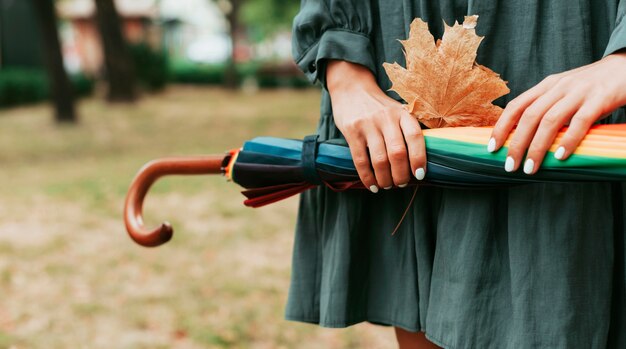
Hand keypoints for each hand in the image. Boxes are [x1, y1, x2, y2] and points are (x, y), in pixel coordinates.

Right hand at [326, 60, 426, 192]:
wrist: (352, 88)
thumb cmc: (379, 107)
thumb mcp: (397, 111)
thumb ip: (407, 130)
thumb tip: (418, 163)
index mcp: (402, 113)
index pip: (415, 137)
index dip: (419, 158)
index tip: (420, 175)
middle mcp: (386, 118)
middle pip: (397, 153)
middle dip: (401, 175)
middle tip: (401, 184)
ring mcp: (368, 124)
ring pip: (380, 160)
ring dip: (385, 178)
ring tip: (387, 185)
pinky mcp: (352, 131)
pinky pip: (360, 160)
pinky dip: (367, 177)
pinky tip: (372, 185)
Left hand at [489, 52, 625, 173]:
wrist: (625, 67)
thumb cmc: (592, 86)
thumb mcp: (564, 92)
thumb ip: (547, 107)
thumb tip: (525, 136)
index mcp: (547, 86)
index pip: (516, 106)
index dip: (501, 127)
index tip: (491, 148)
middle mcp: (559, 87)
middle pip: (529, 116)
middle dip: (516, 143)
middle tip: (510, 165)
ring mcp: (579, 92)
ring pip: (550, 120)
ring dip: (537, 147)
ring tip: (530, 168)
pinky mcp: (599, 99)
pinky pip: (580, 121)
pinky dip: (568, 139)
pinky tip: (560, 156)